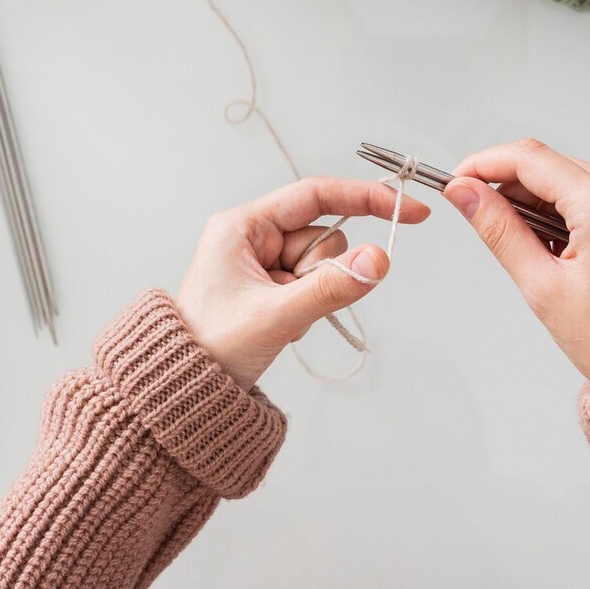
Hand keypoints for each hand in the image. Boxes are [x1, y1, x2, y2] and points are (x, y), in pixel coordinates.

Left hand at [173, 176, 429, 388]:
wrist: (182, 394)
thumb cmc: (210, 349)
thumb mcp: (276, 317)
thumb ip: (331, 287)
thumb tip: (380, 259)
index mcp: (242, 225)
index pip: (316, 194)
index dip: (366, 197)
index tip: (407, 210)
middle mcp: (251, 235)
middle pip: (323, 234)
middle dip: (320, 272)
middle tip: (290, 303)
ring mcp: (261, 261)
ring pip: (322, 263)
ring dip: (312, 294)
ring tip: (279, 317)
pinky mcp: (269, 285)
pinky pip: (313, 284)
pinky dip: (306, 306)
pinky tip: (279, 324)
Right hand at [444, 139, 589, 386]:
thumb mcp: (543, 288)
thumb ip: (499, 230)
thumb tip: (466, 193)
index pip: (531, 159)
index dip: (486, 164)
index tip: (460, 179)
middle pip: (555, 164)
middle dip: (514, 186)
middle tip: (488, 220)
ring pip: (579, 178)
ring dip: (545, 201)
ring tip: (537, 250)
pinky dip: (576, 210)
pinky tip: (566, 247)